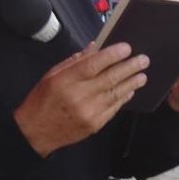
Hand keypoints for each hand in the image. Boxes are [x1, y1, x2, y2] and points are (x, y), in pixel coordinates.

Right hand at [13, 43, 147, 156]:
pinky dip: (124, 98)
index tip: (127, 47)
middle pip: (110, 78)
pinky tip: (130, 90)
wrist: (35, 132)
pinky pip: (114, 108)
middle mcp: (79, 96)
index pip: (94, 64)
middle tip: (143, 59)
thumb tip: (95, 47)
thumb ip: (75, 61)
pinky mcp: (95, 124)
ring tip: (142, 74)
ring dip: (132, 83)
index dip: (112, 55)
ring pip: (116, 93)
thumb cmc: (42, 99)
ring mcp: (89, 112)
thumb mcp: (52, 75)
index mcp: (66, 80)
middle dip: (129, 67)